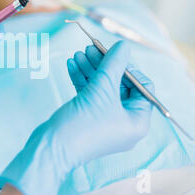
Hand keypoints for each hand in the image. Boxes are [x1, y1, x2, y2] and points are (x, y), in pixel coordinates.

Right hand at [0, 41, 153, 194]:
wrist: (52, 148)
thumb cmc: (83, 124)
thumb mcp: (101, 89)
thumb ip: (114, 65)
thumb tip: (124, 45)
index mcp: (137, 121)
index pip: (142, 87)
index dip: (128, 67)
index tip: (111, 53)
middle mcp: (124, 123)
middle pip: (120, 85)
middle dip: (104, 65)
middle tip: (90, 48)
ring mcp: (105, 122)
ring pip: (102, 89)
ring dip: (90, 70)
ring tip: (77, 54)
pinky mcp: (88, 120)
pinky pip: (90, 96)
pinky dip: (82, 80)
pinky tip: (71, 65)